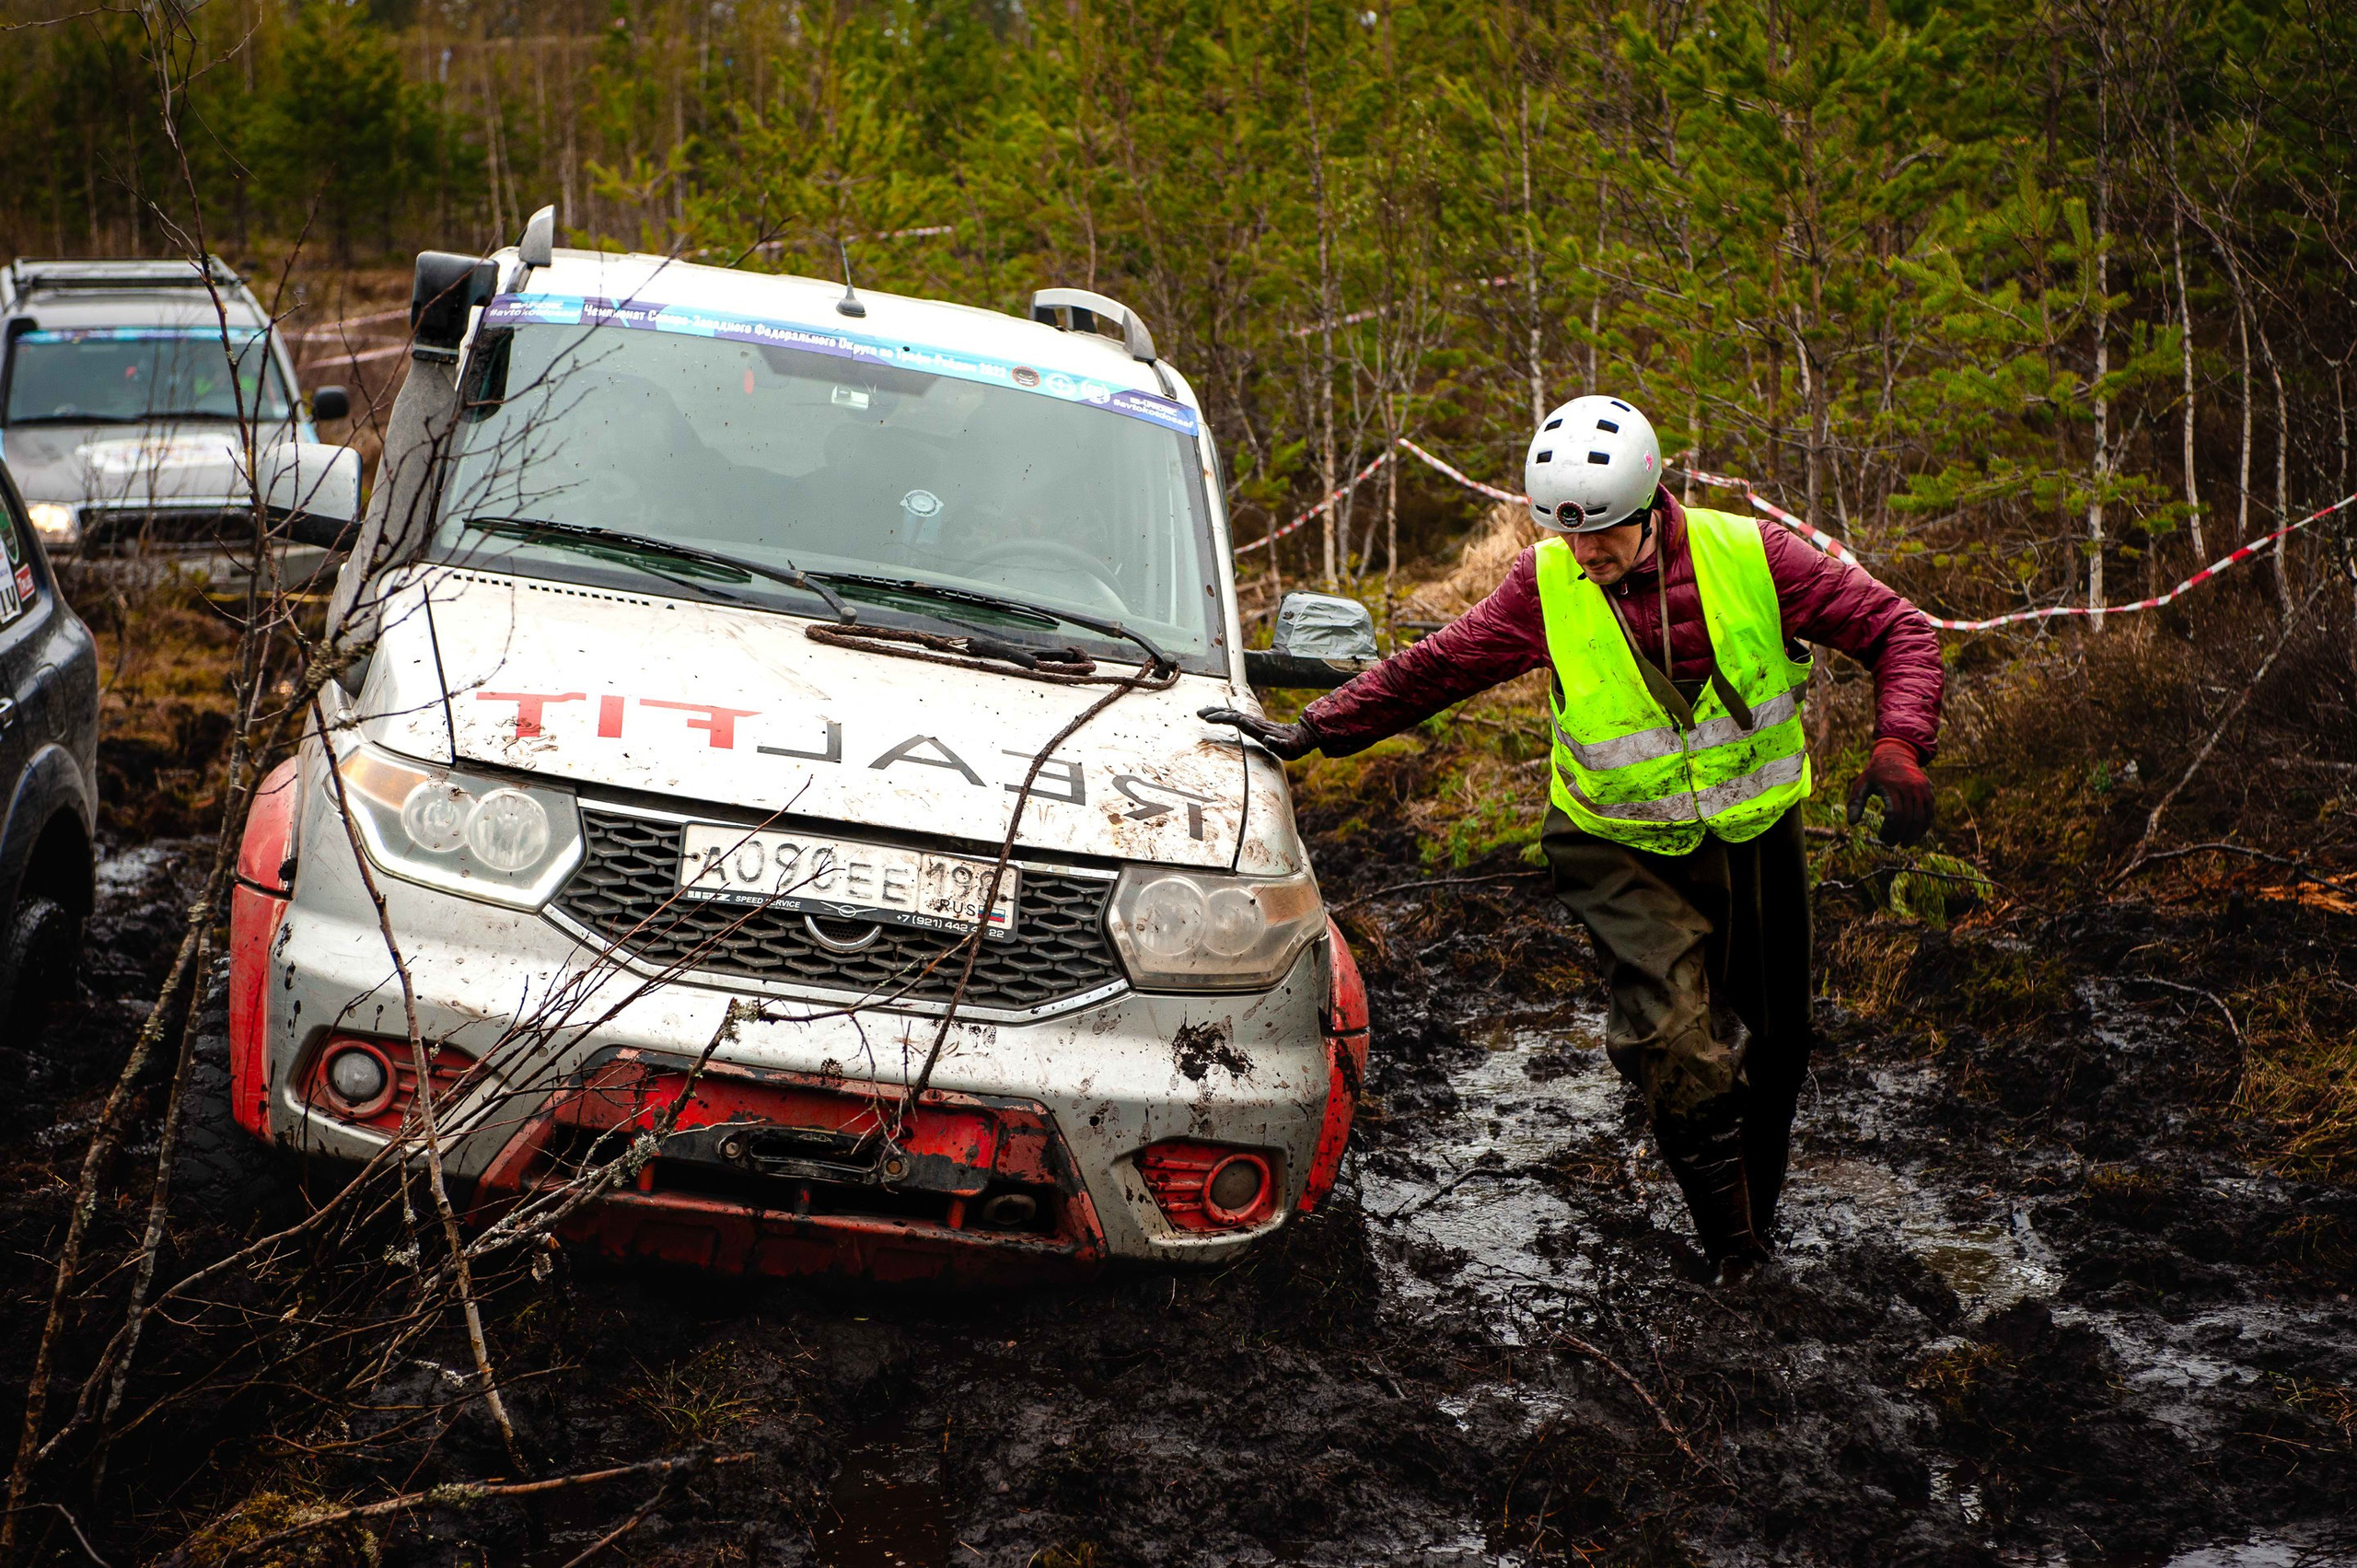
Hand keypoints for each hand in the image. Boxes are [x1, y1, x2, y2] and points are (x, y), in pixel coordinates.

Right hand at [1199, 706, 1317, 760]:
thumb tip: (1267, 739)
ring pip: (1233, 714)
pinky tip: (1218, 716)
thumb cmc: (1295, 746)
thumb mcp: (1290, 749)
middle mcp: (1255, 723)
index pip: (1238, 721)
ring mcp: (1255, 723)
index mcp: (1259, 728)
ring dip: (1217, 713)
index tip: (1210, 719)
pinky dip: (1225, 716)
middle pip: (1232, 714)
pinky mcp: (1255, 725)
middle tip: (1199, 713)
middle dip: (1215, 713)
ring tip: (1203, 714)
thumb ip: (1278, 745)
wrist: (1302, 736)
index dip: (1224, 718)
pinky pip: (1236, 718)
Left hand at [1846, 738, 1932, 846]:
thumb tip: (1852, 822)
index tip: (1882, 837)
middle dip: (1900, 835)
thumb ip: (1856, 802)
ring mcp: (1921, 789)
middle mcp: (1909, 787)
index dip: (1889, 830)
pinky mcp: (1929, 791)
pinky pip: (1930, 813)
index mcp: (1892, 786)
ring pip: (1921, 818)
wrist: (1896, 755)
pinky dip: (1924, 826)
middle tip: (1891, 844)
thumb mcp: (1862, 783)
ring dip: (1914, 835)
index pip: (1894, 814)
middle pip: (1908, 818)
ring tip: (1905, 844)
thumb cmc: (1876, 773)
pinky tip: (1916, 835)